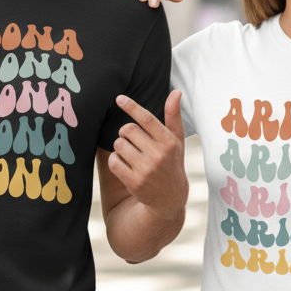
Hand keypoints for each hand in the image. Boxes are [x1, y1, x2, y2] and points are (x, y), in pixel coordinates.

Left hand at [107, 90, 187, 214]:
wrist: (169, 198)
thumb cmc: (171, 163)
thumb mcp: (177, 140)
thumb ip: (173, 116)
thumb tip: (176, 92)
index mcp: (169, 141)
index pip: (147, 119)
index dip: (131, 106)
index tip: (119, 98)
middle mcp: (159, 154)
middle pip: (127, 130)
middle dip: (125, 133)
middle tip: (131, 140)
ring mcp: (146, 169)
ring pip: (118, 145)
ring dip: (120, 148)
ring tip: (130, 155)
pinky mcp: (134, 181)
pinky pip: (113, 161)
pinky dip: (115, 161)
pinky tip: (125, 166)